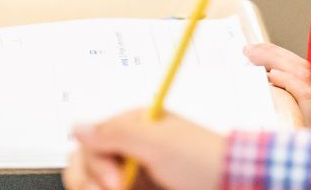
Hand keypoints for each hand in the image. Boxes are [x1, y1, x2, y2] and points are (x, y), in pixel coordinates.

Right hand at [65, 111, 224, 189]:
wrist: (233, 182)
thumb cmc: (203, 159)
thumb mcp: (159, 143)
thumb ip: (116, 134)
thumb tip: (77, 128)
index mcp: (133, 127)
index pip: (90, 142)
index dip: (95, 164)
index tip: (114, 182)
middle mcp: (130, 148)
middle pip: (86, 164)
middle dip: (91, 180)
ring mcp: (134, 172)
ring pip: (95, 183)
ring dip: (96, 189)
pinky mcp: (139, 188)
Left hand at [244, 42, 310, 130]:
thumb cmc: (307, 161)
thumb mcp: (293, 133)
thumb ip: (280, 114)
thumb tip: (256, 96)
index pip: (297, 69)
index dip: (276, 54)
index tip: (253, 48)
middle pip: (300, 67)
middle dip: (273, 53)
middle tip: (249, 50)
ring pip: (304, 76)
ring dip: (277, 61)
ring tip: (256, 58)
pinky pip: (307, 96)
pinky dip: (290, 82)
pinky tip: (273, 76)